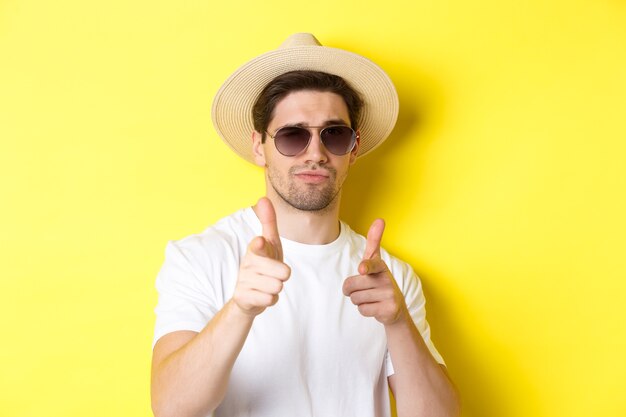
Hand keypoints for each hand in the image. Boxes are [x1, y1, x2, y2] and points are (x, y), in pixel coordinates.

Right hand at [233, 197, 290, 316]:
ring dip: (276, 287)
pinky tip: (263, 295)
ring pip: (277, 286)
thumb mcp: (270, 243)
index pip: (259, 246)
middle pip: (283, 272)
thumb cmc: (264, 264)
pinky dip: (271, 299)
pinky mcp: (243, 297)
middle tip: (274, 273)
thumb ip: (268, 222)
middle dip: (283, 274)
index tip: (260, 241)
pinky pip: (270, 299)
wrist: (247, 294)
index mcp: (255, 249)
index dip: (260, 245)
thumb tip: (263, 198)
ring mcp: (244, 280)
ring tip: (267, 284)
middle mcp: (248, 263)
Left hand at [342, 219, 407, 324]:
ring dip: (359, 300)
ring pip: (355, 299)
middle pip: (351, 286)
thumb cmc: (378, 280)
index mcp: (381, 266)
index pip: (371, 264)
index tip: (362, 269)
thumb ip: (374, 241)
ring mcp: (389, 295)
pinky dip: (365, 310)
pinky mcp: (389, 309)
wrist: (395, 307)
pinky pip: (362, 310)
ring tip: (371, 297)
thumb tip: (380, 219)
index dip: (365, 267)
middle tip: (363, 289)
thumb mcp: (375, 261)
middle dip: (352, 290)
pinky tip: (375, 307)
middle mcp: (387, 279)